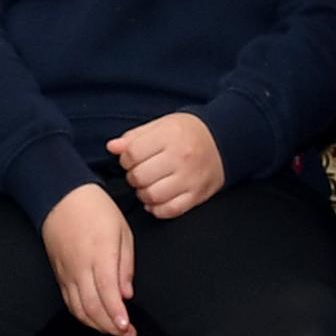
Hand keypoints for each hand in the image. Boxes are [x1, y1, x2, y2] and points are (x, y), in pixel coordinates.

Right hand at [41, 183, 136, 335]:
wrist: (60, 197)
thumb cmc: (96, 210)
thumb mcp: (122, 231)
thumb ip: (126, 265)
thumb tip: (127, 294)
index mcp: (99, 254)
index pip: (107, 292)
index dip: (116, 314)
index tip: (128, 328)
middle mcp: (80, 268)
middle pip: (92, 307)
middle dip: (110, 326)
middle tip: (128, 334)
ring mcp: (67, 273)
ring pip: (79, 309)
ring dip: (97, 325)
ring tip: (115, 330)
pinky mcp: (59, 275)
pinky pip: (69, 302)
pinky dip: (83, 316)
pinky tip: (96, 320)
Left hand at [107, 112, 224, 219]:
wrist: (224, 141)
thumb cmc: (188, 132)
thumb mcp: (161, 125)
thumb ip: (134, 137)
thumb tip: (112, 147)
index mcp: (170, 135)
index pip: (132, 153)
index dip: (125, 159)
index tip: (130, 159)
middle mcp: (181, 157)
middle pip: (140, 176)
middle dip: (133, 177)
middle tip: (139, 172)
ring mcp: (190, 178)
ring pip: (152, 195)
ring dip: (143, 193)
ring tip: (147, 185)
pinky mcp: (197, 195)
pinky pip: (170, 210)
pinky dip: (157, 208)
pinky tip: (156, 199)